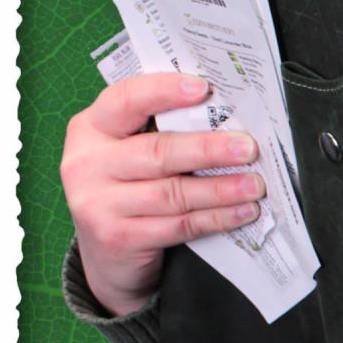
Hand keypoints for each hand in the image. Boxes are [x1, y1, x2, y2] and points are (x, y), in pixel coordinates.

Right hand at [60, 73, 264, 316]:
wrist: (104, 253)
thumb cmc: (127, 187)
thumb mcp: (127, 151)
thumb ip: (158, 129)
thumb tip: (224, 113)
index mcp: (90, 128)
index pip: (125, 99)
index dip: (164, 91)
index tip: (205, 89)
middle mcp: (87, 164)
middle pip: (158, 151)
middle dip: (210, 148)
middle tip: (249, 148)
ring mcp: (98, 204)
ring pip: (173, 193)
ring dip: (221, 188)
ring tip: (255, 184)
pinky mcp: (118, 239)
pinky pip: (178, 225)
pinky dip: (216, 218)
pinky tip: (242, 212)